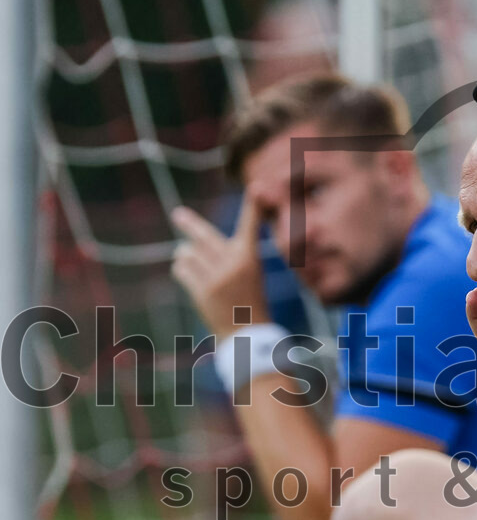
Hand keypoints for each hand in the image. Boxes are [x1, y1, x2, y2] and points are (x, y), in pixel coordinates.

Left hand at [171, 195, 270, 337]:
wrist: (246, 333)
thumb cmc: (247, 298)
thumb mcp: (247, 271)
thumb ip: (225, 252)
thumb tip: (189, 241)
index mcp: (250, 256)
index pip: (251, 225)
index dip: (254, 205)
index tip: (257, 187)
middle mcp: (234, 263)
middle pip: (203, 235)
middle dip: (189, 223)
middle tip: (178, 214)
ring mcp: (217, 277)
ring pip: (187, 252)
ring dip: (187, 256)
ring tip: (198, 266)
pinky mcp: (202, 290)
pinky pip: (181, 269)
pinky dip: (182, 270)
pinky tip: (191, 277)